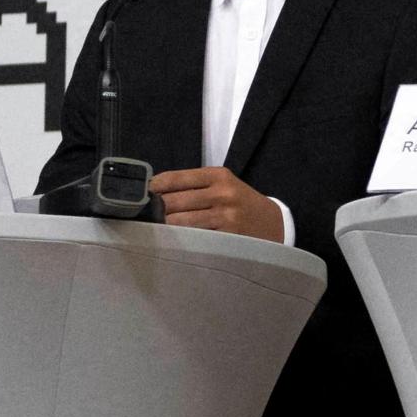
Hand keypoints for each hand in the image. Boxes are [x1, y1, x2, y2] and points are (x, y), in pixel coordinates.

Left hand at [149, 167, 283, 241]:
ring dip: (164, 227)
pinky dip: (180, 240)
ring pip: (181, 221)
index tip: (141, 195)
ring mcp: (225, 216)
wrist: (274, 224)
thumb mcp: (224, 185)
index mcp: (217, 175)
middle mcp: (221, 193)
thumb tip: (156, 193)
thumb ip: (195, 187)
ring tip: (154, 230)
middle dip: (155, 209)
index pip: (176, 178)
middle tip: (143, 216)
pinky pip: (195, 238)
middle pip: (174, 201)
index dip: (154, 187)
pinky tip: (173, 241)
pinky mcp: (227, 237)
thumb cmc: (241, 204)